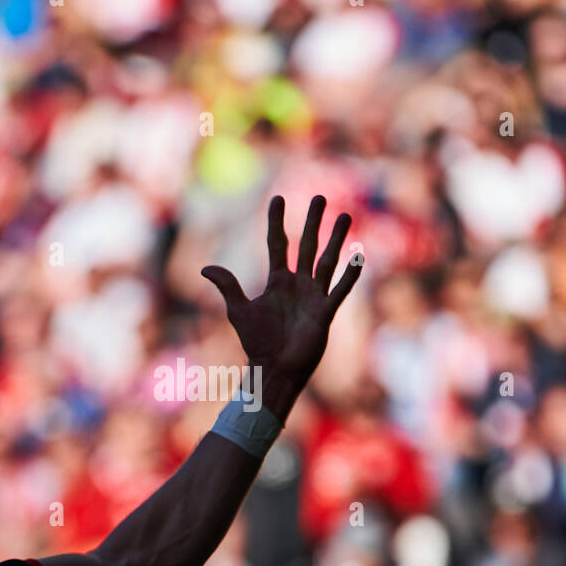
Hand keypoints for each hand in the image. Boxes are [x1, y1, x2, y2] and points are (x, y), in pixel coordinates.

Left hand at [201, 195, 361, 413]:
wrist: (275, 368)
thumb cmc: (257, 342)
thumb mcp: (239, 311)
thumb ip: (228, 286)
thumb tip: (205, 268)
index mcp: (278, 281)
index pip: (278, 244)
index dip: (277, 222)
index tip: (277, 199)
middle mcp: (298, 284)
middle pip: (308, 245)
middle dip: (313, 222)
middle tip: (320, 197)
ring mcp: (314, 296)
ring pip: (327, 261)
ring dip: (335, 239)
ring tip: (344, 216)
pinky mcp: (325, 312)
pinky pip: (339, 289)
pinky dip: (349, 274)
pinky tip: (359, 256)